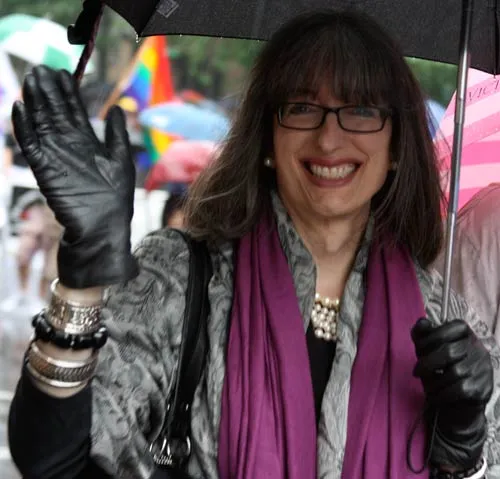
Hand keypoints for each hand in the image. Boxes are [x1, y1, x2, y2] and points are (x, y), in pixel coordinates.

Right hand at [12, 66, 137, 287]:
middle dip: (48, 91)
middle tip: (40, 68)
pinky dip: (23, 128)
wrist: (103, 230)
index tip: (63, 72)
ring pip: (42, 123)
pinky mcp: (45, 171)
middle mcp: (70, 146)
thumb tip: (117, 107)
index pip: (75, 111)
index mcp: (88, 143)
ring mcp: (56, 157)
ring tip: (30, 79)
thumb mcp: (121, 160)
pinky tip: (17, 109)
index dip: (68, 92)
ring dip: (35, 102)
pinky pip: (31, 146)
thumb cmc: (115, 198)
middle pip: (56, 112)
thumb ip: (117, 133)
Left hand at [411, 318, 492, 469]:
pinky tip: (435, 397)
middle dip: (427, 363)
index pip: (446, 331)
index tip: (418, 351)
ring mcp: (483, 368)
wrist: (456, 403)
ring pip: (455, 372)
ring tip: (427, 387)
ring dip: (434, 382)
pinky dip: (442, 394)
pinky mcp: (483, 388)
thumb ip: (421, 335)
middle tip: (416, 372)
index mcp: (464, 333)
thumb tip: (422, 322)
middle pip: (450, 352)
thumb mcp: (426, 350)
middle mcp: (478, 348)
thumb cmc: (438, 369)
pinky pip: (460, 390)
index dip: (427, 340)